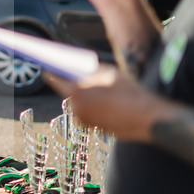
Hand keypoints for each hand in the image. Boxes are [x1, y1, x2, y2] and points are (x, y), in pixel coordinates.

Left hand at [45, 66, 160, 141]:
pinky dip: (91, 107)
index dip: (52, 70)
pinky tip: (99, 100)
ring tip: (88, 85)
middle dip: (70, 82)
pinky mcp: (91, 128)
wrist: (146, 118)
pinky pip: (87, 113)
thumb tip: (78, 68)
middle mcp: (75, 107)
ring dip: (83, 96)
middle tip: (69, 72)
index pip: (55, 78)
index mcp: (76, 91)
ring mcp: (83, 120)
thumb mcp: (109, 72)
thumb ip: (90, 71)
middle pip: (67, 91)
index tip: (47, 65)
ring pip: (78, 102)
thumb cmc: (129, 92)